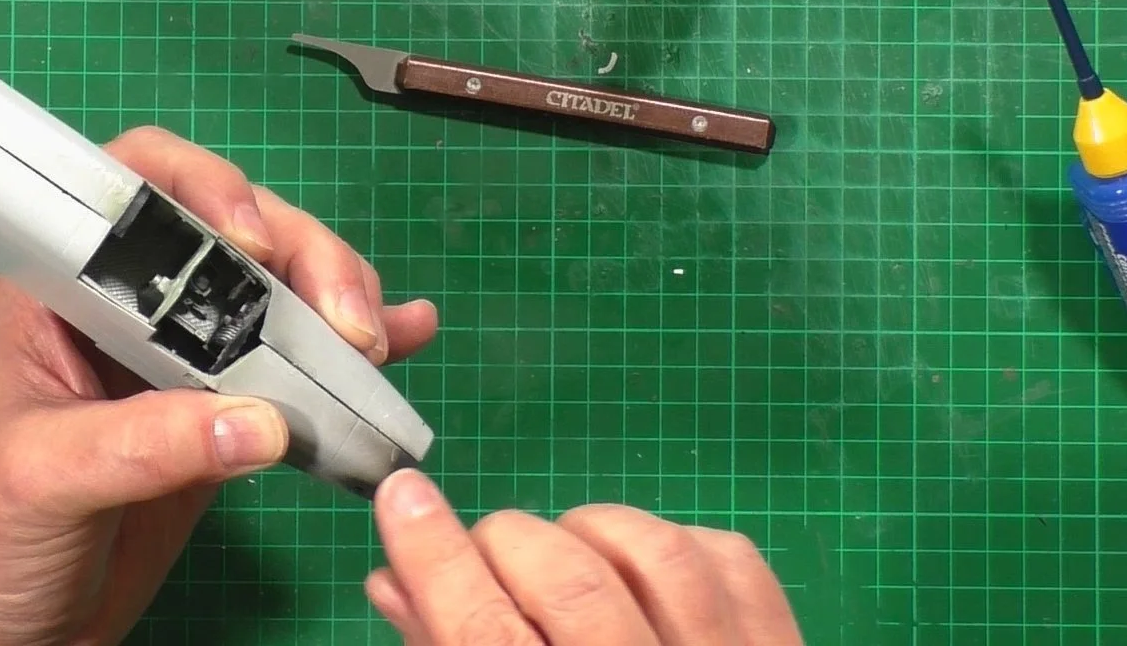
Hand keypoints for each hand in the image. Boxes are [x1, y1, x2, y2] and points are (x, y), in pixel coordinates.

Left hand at [0, 126, 438, 645]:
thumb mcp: (41, 479)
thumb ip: (144, 445)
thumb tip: (262, 423)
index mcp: (61, 291)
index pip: (135, 189)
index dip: (201, 188)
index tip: (252, 240)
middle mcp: (129, 309)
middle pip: (233, 233)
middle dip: (301, 257)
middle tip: (345, 322)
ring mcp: (182, 360)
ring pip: (278, 290)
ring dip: (338, 301)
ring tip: (375, 342)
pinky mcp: (225, 415)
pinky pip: (299, 365)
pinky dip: (354, 349)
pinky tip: (407, 335)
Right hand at [366, 470, 803, 645]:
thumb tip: (396, 581)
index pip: (484, 635)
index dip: (435, 556)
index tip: (403, 494)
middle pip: (570, 587)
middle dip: (507, 541)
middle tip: (488, 551)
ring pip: (657, 555)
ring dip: (590, 532)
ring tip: (564, 554)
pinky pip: (730, 559)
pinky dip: (674, 543)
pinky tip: (641, 569)